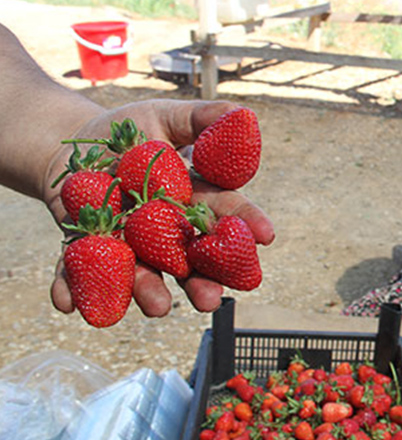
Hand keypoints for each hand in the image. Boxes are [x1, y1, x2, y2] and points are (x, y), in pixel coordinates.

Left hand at [46, 100, 274, 316]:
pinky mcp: (83, 248)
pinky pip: (76, 271)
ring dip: (148, 292)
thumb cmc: (126, 132)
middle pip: (189, 260)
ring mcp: (125, 244)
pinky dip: (69, 288)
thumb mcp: (164, 116)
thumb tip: (242, 114)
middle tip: (211, 300)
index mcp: (190, 201)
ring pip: (140, 274)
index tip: (265, 236)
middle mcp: (164, 232)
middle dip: (201, 282)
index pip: (223, 214)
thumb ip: (201, 118)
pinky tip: (65, 303)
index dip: (245, 224)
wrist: (69, 144)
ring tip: (157, 307)